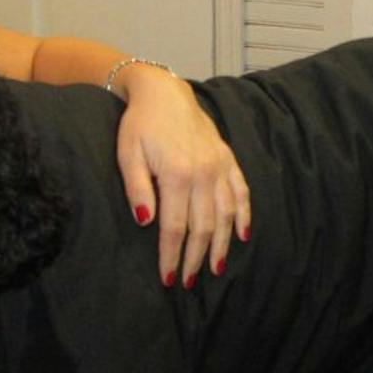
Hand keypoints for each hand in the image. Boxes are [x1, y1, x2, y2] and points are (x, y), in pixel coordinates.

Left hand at [112, 63, 251, 286]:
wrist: (164, 91)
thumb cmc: (140, 125)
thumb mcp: (128, 153)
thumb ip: (137, 188)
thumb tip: (146, 222)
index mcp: (177, 173)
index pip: (175, 227)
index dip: (171, 255)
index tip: (168, 278)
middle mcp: (204, 172)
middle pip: (203, 227)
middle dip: (195, 258)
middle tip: (189, 281)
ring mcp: (220, 166)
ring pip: (226, 215)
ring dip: (220, 245)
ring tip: (214, 269)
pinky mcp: (228, 159)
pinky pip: (242, 192)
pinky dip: (244, 216)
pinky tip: (242, 236)